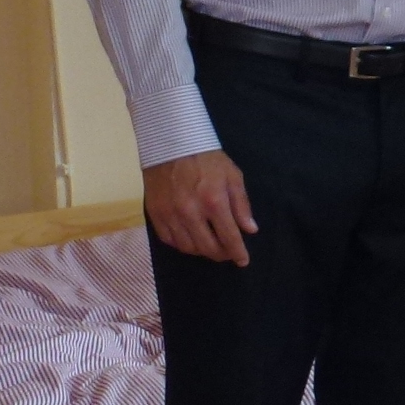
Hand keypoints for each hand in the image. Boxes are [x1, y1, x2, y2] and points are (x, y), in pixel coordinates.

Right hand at [143, 150, 256, 264]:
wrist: (171, 144)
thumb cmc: (207, 159)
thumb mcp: (232, 176)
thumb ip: (241, 205)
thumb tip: (250, 230)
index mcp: (214, 202)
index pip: (229, 237)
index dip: (237, 253)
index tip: (242, 261)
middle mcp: (191, 212)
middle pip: (208, 247)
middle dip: (221, 254)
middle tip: (227, 253)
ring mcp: (170, 214)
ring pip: (188, 247)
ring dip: (201, 251)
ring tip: (210, 246)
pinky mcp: (155, 213)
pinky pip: (169, 240)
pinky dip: (182, 244)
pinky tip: (190, 239)